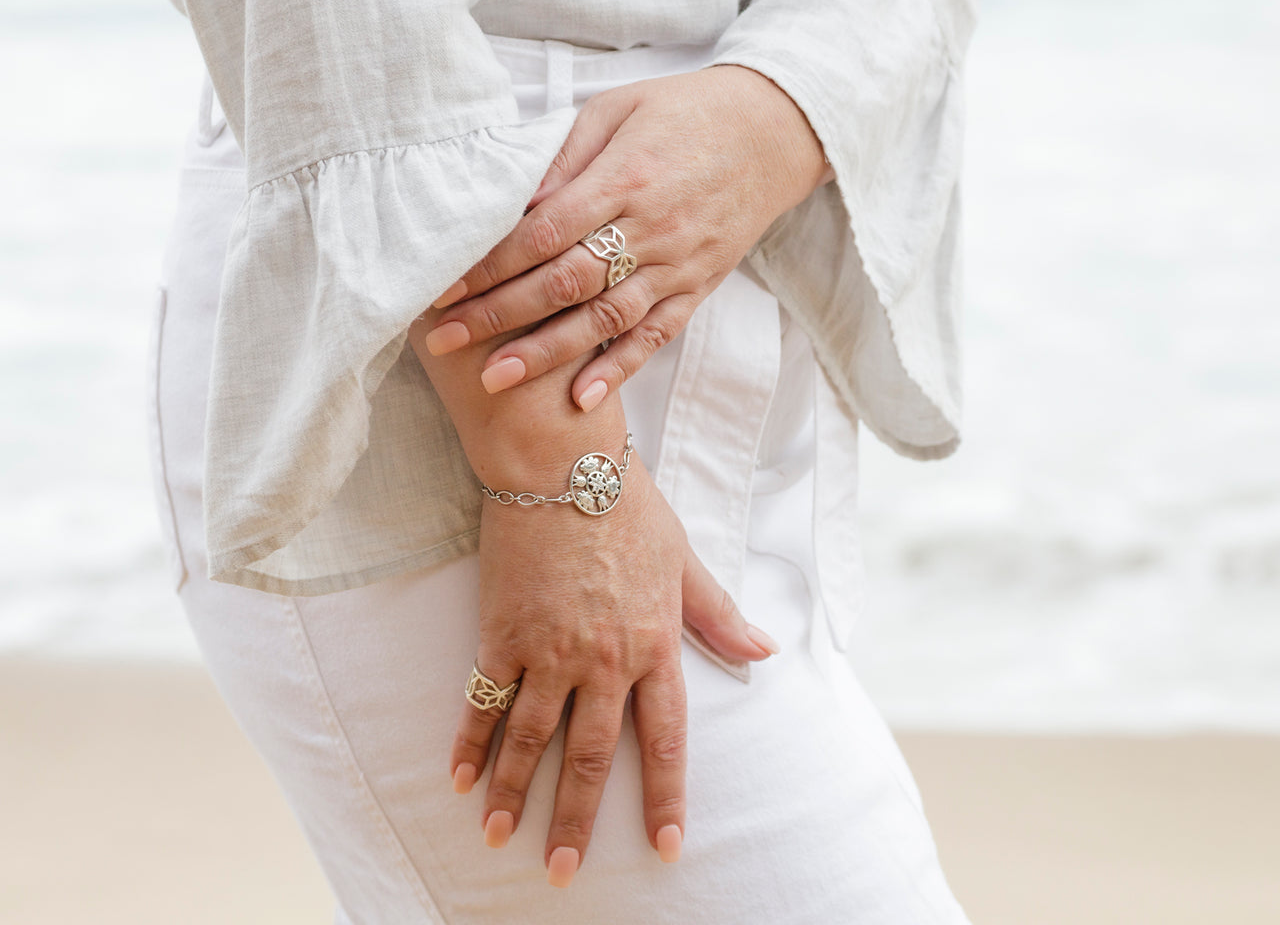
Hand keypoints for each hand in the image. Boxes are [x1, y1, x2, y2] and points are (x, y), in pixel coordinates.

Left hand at [421, 63, 830, 409]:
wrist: (773, 131)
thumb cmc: (683, 111)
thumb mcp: (617, 109)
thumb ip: (565, 156)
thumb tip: (514, 201)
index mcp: (625, 178)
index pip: (543, 232)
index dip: (490, 264)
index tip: (443, 287)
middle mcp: (652, 228)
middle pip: (564, 282)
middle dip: (499, 315)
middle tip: (444, 341)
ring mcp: (678, 264)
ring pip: (604, 319)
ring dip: (547, 353)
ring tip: (494, 379)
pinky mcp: (698, 287)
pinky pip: (655, 335)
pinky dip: (619, 368)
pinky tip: (581, 398)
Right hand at [448, 461, 779, 886]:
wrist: (562, 463)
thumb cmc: (628, 506)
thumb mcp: (684, 560)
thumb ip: (718, 615)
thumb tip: (764, 651)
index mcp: (655, 645)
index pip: (667, 739)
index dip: (667, 798)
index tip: (667, 849)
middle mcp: (604, 659)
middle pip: (592, 756)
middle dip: (578, 819)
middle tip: (563, 872)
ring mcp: (550, 650)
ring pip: (531, 739)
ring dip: (514, 794)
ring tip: (499, 839)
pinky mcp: (503, 632)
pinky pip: (484, 698)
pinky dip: (470, 741)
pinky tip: (459, 779)